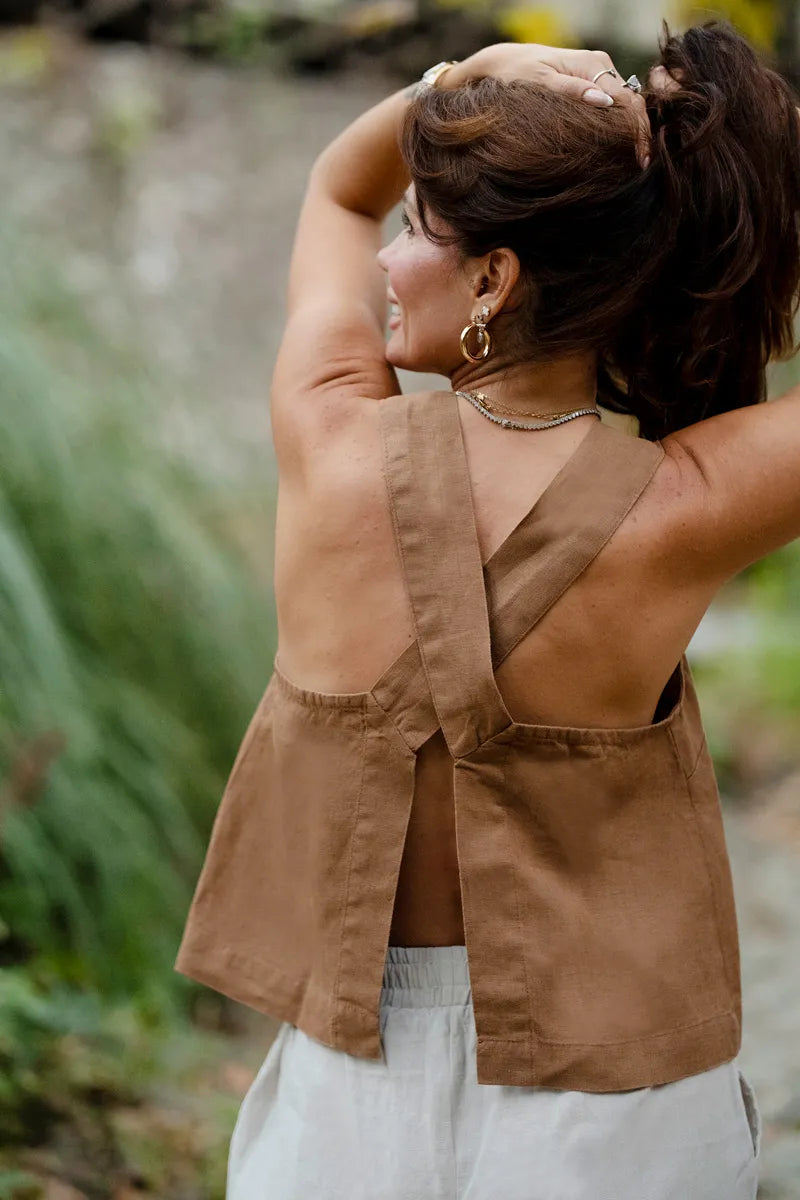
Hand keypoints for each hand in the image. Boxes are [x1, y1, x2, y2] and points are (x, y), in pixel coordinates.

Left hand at [452, 43, 650, 166]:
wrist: (502, 64)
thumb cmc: (515, 77)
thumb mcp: (539, 84)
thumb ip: (570, 91)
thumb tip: (601, 100)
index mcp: (592, 64)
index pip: (628, 100)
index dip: (637, 131)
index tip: (639, 161)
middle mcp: (600, 65)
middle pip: (631, 102)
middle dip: (639, 133)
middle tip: (640, 167)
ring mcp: (598, 72)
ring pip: (624, 104)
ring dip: (630, 131)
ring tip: (633, 162)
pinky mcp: (591, 81)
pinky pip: (613, 104)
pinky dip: (618, 125)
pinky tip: (619, 147)